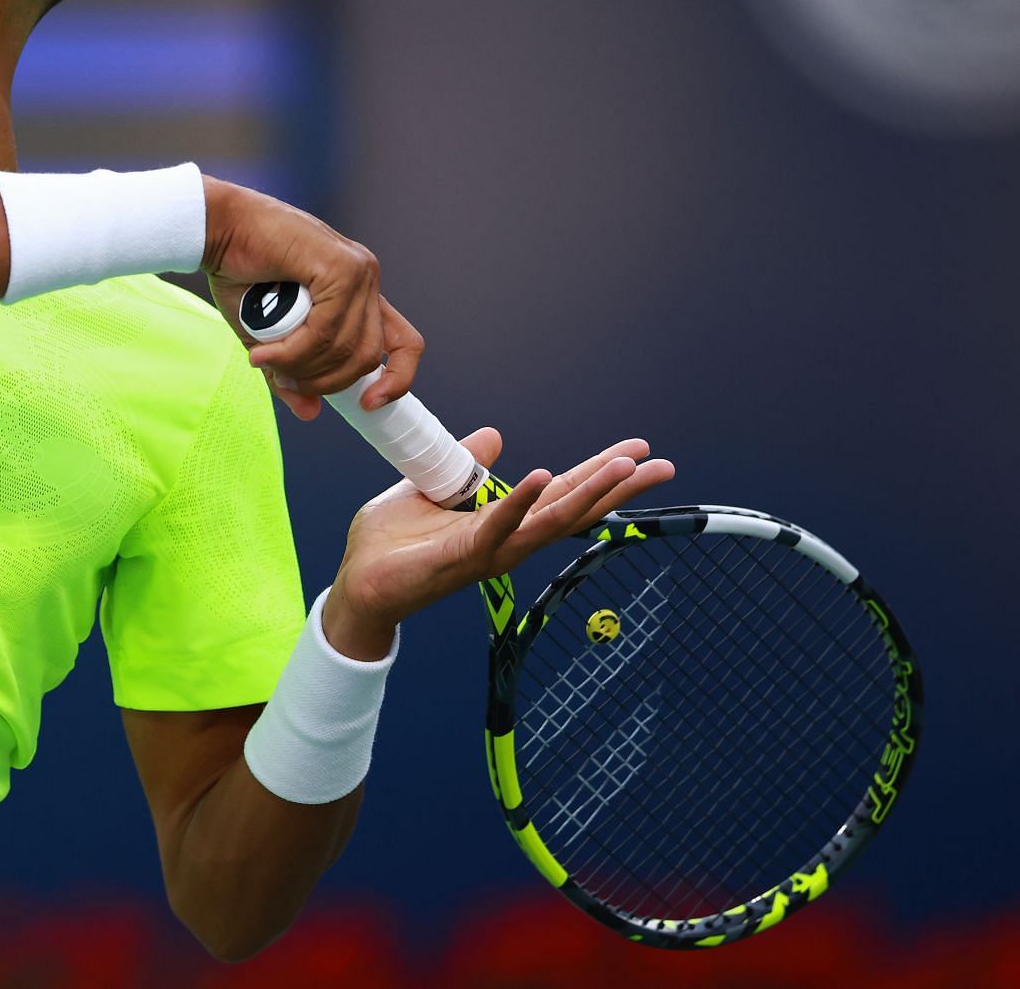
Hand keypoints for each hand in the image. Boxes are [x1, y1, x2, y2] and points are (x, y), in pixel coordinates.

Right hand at [199, 176, 422, 420]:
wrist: (217, 229)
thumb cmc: (240, 274)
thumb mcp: (268, 337)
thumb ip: (291, 371)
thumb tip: (310, 412)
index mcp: (358, 293)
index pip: (404, 343)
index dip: (396, 379)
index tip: (369, 404)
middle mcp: (365, 279)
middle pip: (369, 355)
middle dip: (326, 380)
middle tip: (286, 380)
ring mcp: (358, 270)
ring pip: (346, 346)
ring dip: (303, 366)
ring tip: (266, 363)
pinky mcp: (340, 266)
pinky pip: (326, 329)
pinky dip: (295, 349)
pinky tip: (267, 353)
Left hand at [321, 429, 677, 659]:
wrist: (358, 583)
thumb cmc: (392, 545)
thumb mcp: (432, 489)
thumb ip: (465, 465)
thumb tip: (495, 437)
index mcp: (502, 521)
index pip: (559, 492)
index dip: (598, 473)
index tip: (637, 453)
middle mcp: (506, 539)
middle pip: (572, 508)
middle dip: (616, 486)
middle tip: (661, 464)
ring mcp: (489, 550)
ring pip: (550, 520)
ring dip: (588, 492)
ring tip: (623, 469)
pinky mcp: (461, 554)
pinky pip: (496, 525)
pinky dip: (519, 501)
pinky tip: (539, 475)